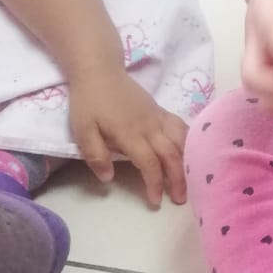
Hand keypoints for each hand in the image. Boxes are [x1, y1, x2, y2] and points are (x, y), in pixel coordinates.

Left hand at [69, 67, 187, 208]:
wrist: (100, 71)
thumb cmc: (89, 101)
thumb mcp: (82, 130)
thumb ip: (95, 154)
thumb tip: (108, 178)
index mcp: (129, 134)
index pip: (148, 163)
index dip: (154, 184)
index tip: (155, 202)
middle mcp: (149, 127)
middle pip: (171, 155)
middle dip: (177, 179)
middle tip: (180, 199)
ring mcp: (158, 117)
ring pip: (181, 142)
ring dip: (187, 162)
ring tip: (189, 179)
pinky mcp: (161, 111)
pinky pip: (180, 128)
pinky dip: (189, 142)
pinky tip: (190, 152)